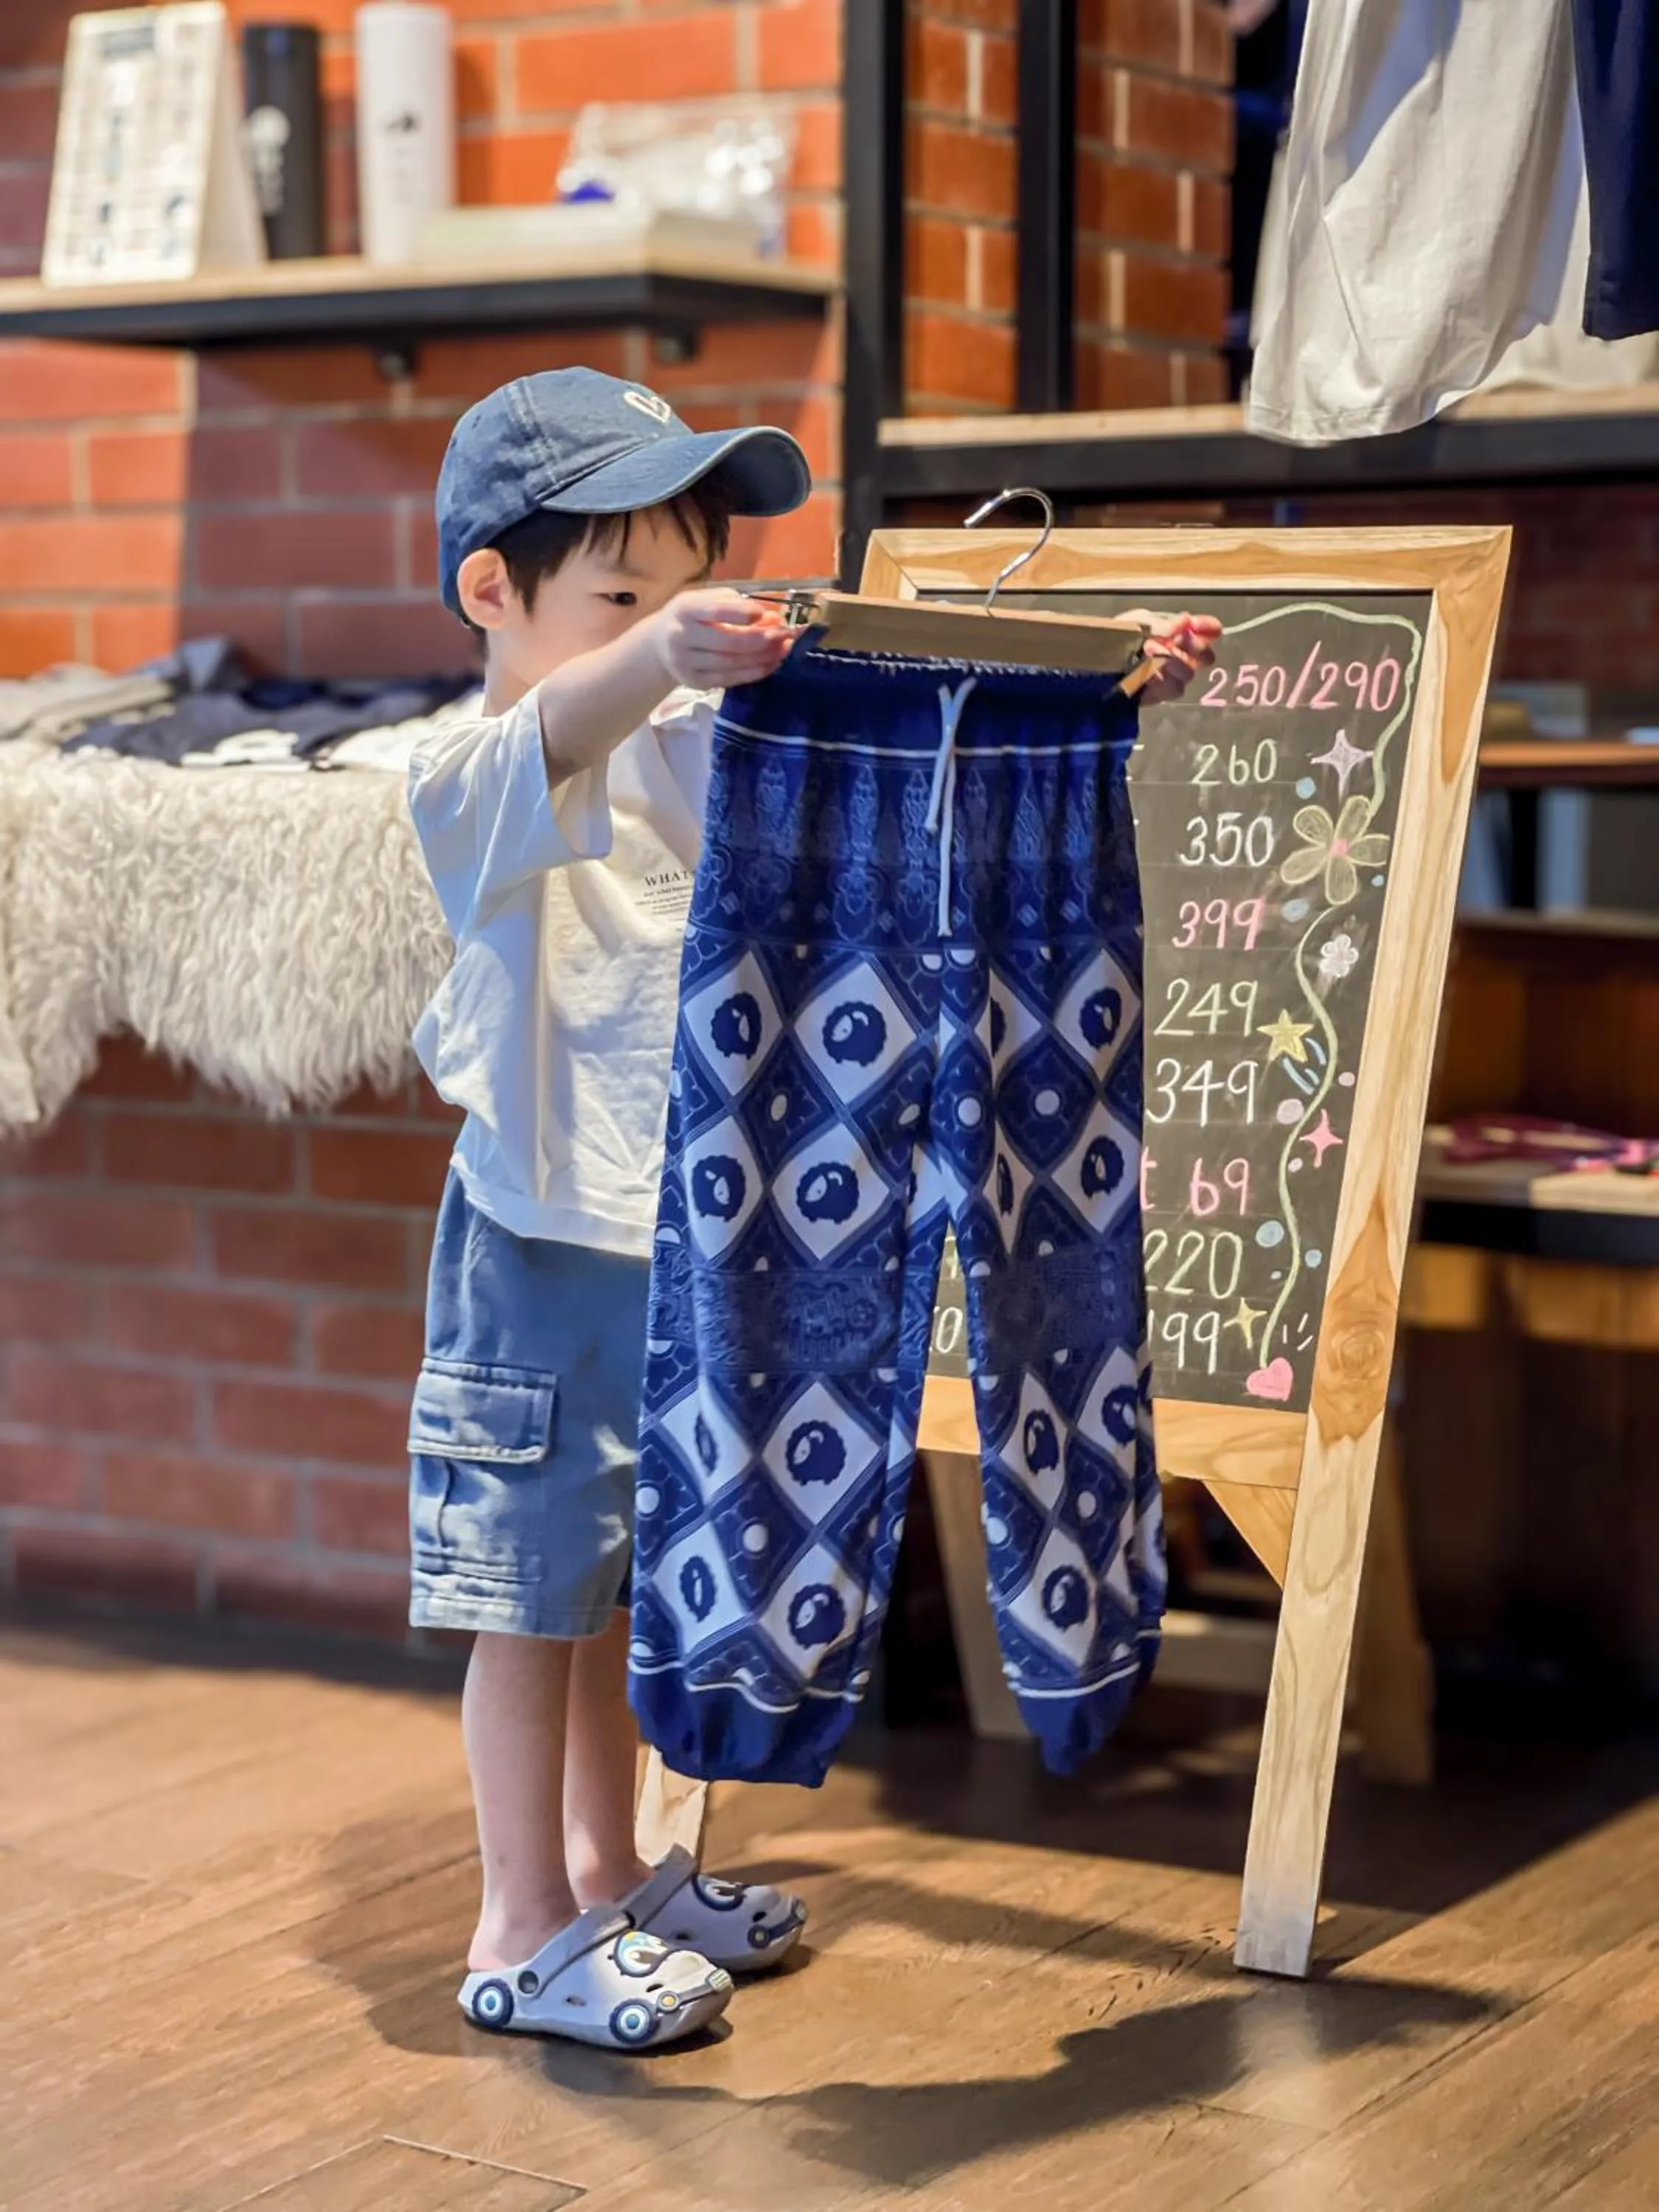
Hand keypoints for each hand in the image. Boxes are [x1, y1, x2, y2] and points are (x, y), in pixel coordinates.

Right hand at [654, 589, 792, 689]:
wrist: (659, 645)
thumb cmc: (691, 617)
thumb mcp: (705, 600)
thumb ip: (736, 605)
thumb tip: (772, 619)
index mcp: (685, 609)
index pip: (717, 611)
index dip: (743, 613)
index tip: (766, 614)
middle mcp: (682, 637)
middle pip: (729, 642)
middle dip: (763, 639)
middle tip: (786, 634)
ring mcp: (686, 663)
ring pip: (733, 663)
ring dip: (764, 657)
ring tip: (784, 648)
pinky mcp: (695, 682)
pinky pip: (730, 678)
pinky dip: (755, 672)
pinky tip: (771, 664)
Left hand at [1122, 609, 1222, 704]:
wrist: (1098, 661)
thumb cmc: (1119, 637)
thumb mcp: (1139, 621)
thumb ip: (1163, 623)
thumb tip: (1185, 621)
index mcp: (1179, 633)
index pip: (1208, 631)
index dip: (1208, 628)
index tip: (1201, 626)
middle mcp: (1182, 655)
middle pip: (1206, 655)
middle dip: (1193, 646)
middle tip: (1177, 641)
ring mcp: (1174, 676)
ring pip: (1189, 673)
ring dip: (1170, 661)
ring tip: (1148, 652)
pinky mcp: (1162, 694)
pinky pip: (1174, 689)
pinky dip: (1161, 679)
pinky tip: (1148, 673)